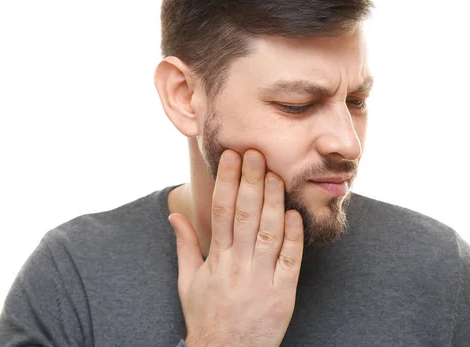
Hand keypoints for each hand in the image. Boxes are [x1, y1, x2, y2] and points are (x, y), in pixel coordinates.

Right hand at [168, 149, 303, 346]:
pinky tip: (294, 214)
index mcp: (215, 260)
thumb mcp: (187, 282)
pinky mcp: (283, 294)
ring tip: (276, 175)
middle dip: (251, 182)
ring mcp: (262, 279)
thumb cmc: (206, 316)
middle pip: (245, 216)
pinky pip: (290, 261)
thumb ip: (184, 245)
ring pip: (269, 233)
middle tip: (256, 153)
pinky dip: (293, 237)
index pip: (221, 211)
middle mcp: (238, 266)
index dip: (226, 181)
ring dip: (273, 202)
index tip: (231, 157)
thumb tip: (174, 215)